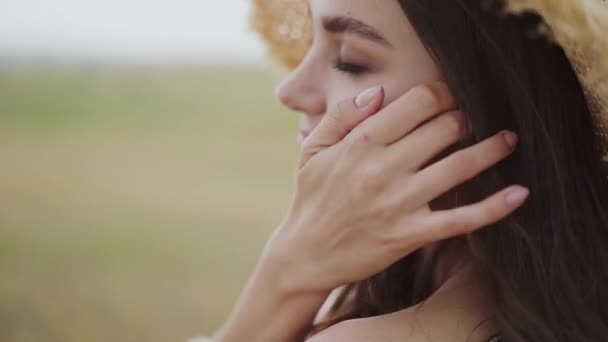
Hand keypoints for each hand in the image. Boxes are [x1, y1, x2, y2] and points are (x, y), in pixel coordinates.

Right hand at [265, 82, 528, 294]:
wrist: (305, 255)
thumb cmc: (311, 199)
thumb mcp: (313, 150)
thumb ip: (341, 116)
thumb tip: (377, 92)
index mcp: (361, 143)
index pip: (416, 103)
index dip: (441, 93)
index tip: (450, 95)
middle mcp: (383, 169)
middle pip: (444, 128)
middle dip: (465, 117)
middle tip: (474, 118)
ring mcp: (399, 203)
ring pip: (459, 167)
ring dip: (492, 149)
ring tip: (510, 140)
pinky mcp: (410, 235)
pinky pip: (461, 220)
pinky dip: (494, 207)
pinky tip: (519, 194)